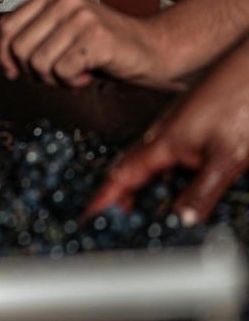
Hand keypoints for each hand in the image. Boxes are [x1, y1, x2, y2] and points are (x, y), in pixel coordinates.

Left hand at [0, 0, 173, 89]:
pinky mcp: (96, 37)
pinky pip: (61, 71)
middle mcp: (66, 0)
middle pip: (19, 48)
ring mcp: (81, 16)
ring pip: (38, 63)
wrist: (150, 49)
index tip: (13, 69)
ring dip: (53, 79)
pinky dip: (70, 82)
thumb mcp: (60, 33)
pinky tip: (85, 75)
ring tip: (73, 73)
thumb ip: (30, 34)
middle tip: (53, 73)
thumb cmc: (102, 44)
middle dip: (32, 71)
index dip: (4, 54)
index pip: (6, 27)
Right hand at [86, 39, 248, 224]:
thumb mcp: (226, 157)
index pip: (121, 177)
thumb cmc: (241, 100)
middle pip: (130, 169)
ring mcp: (178, 126)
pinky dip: (165, 171)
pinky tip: (182, 177)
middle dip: (120, 193)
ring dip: (143, 182)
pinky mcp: (194, 122)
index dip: (103, 198)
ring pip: (151, 161)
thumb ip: (201, 191)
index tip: (87, 215)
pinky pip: (169, 152)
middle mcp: (163, 133)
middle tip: (118, 216)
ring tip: (145, 203)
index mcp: (162, 143)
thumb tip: (182, 220)